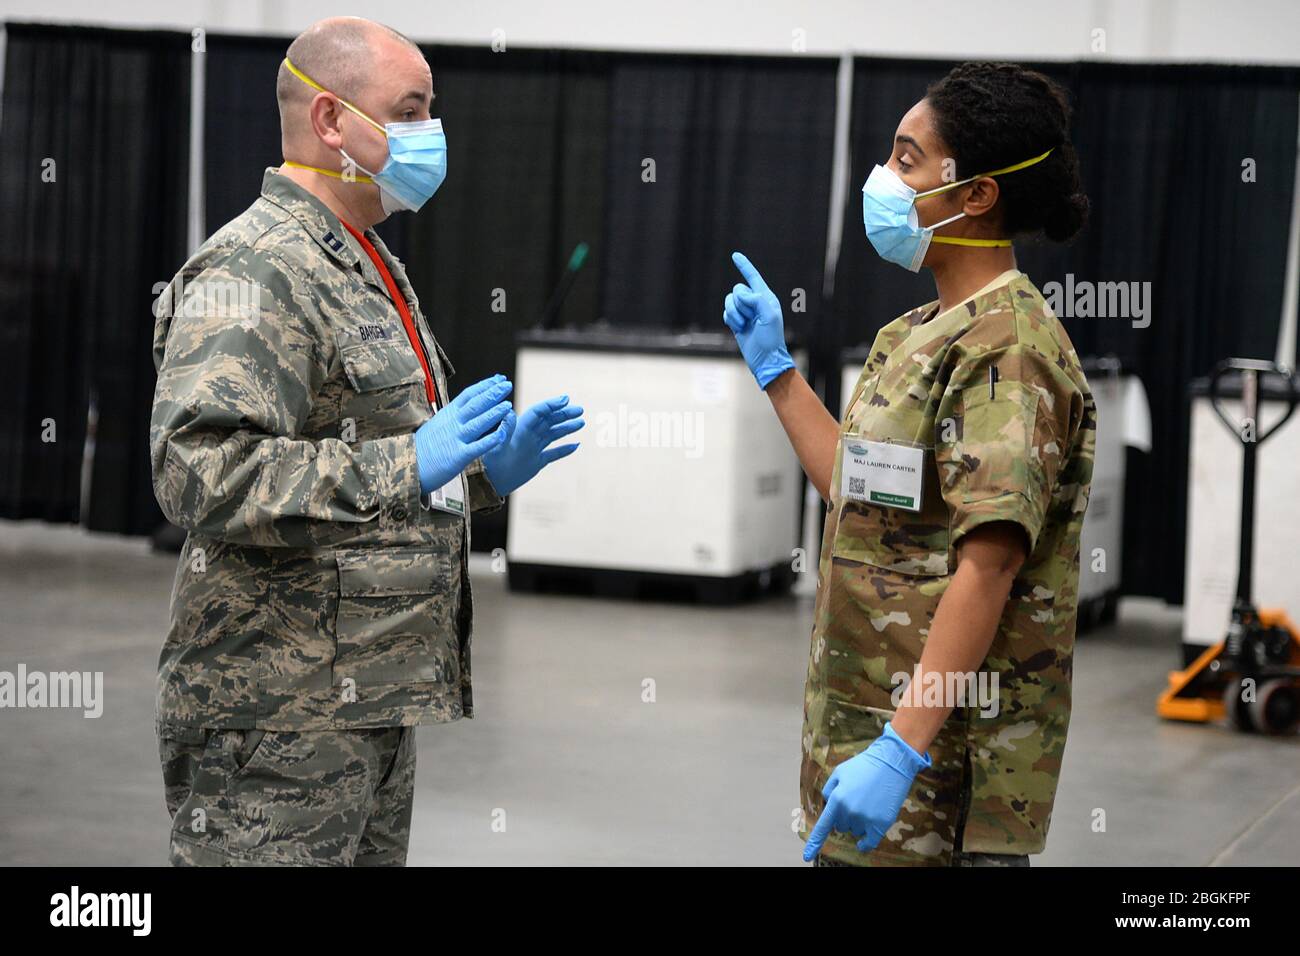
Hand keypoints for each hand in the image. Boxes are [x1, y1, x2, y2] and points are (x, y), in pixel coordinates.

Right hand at [414, 374, 513, 494]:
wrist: (405, 465)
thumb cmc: (421, 448)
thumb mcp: (435, 425)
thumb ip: (451, 417)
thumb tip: (462, 407)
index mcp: (448, 415)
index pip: (468, 395)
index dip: (485, 385)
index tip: (499, 378)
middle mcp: (452, 424)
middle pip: (475, 405)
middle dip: (492, 394)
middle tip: (507, 384)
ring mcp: (455, 439)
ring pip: (477, 423)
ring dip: (493, 413)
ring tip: (508, 405)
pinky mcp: (457, 456)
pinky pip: (477, 447)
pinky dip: (490, 440)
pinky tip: (502, 434)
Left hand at [483, 395, 584, 495]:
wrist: (488, 482)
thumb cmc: (490, 463)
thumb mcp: (498, 445)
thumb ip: (505, 429)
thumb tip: (508, 411)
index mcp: (520, 429)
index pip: (539, 412)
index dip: (552, 404)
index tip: (566, 399)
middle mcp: (528, 436)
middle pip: (549, 421)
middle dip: (564, 414)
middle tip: (580, 410)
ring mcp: (533, 449)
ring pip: (553, 434)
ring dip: (567, 428)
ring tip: (581, 422)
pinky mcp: (536, 462)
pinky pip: (553, 454)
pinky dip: (564, 450)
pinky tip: (576, 445)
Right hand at [723, 251, 794, 388]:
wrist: (765, 359)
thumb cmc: (771, 339)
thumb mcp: (769, 317)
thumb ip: (757, 300)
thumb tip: (741, 293)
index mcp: (766, 298)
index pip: (753, 277)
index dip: (744, 266)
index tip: (735, 255)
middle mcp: (755, 302)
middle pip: (737, 289)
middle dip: (740, 303)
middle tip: (749, 317)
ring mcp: (745, 312)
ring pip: (729, 301)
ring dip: (734, 313)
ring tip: (743, 325)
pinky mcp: (736, 322)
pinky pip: (726, 312)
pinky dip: (730, 320)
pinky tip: (738, 329)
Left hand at [802, 721, 930, 860]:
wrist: (892, 762)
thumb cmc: (864, 765)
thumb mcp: (839, 772)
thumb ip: (829, 790)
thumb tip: (827, 805)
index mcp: (837, 799)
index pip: (823, 826)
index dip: (814, 843)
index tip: (807, 857)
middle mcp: (850, 812)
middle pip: (841, 826)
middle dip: (844, 816)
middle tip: (855, 800)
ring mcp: (866, 819)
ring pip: (855, 831)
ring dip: (857, 822)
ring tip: (867, 803)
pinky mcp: (881, 823)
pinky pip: (869, 842)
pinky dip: (865, 843)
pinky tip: (863, 843)